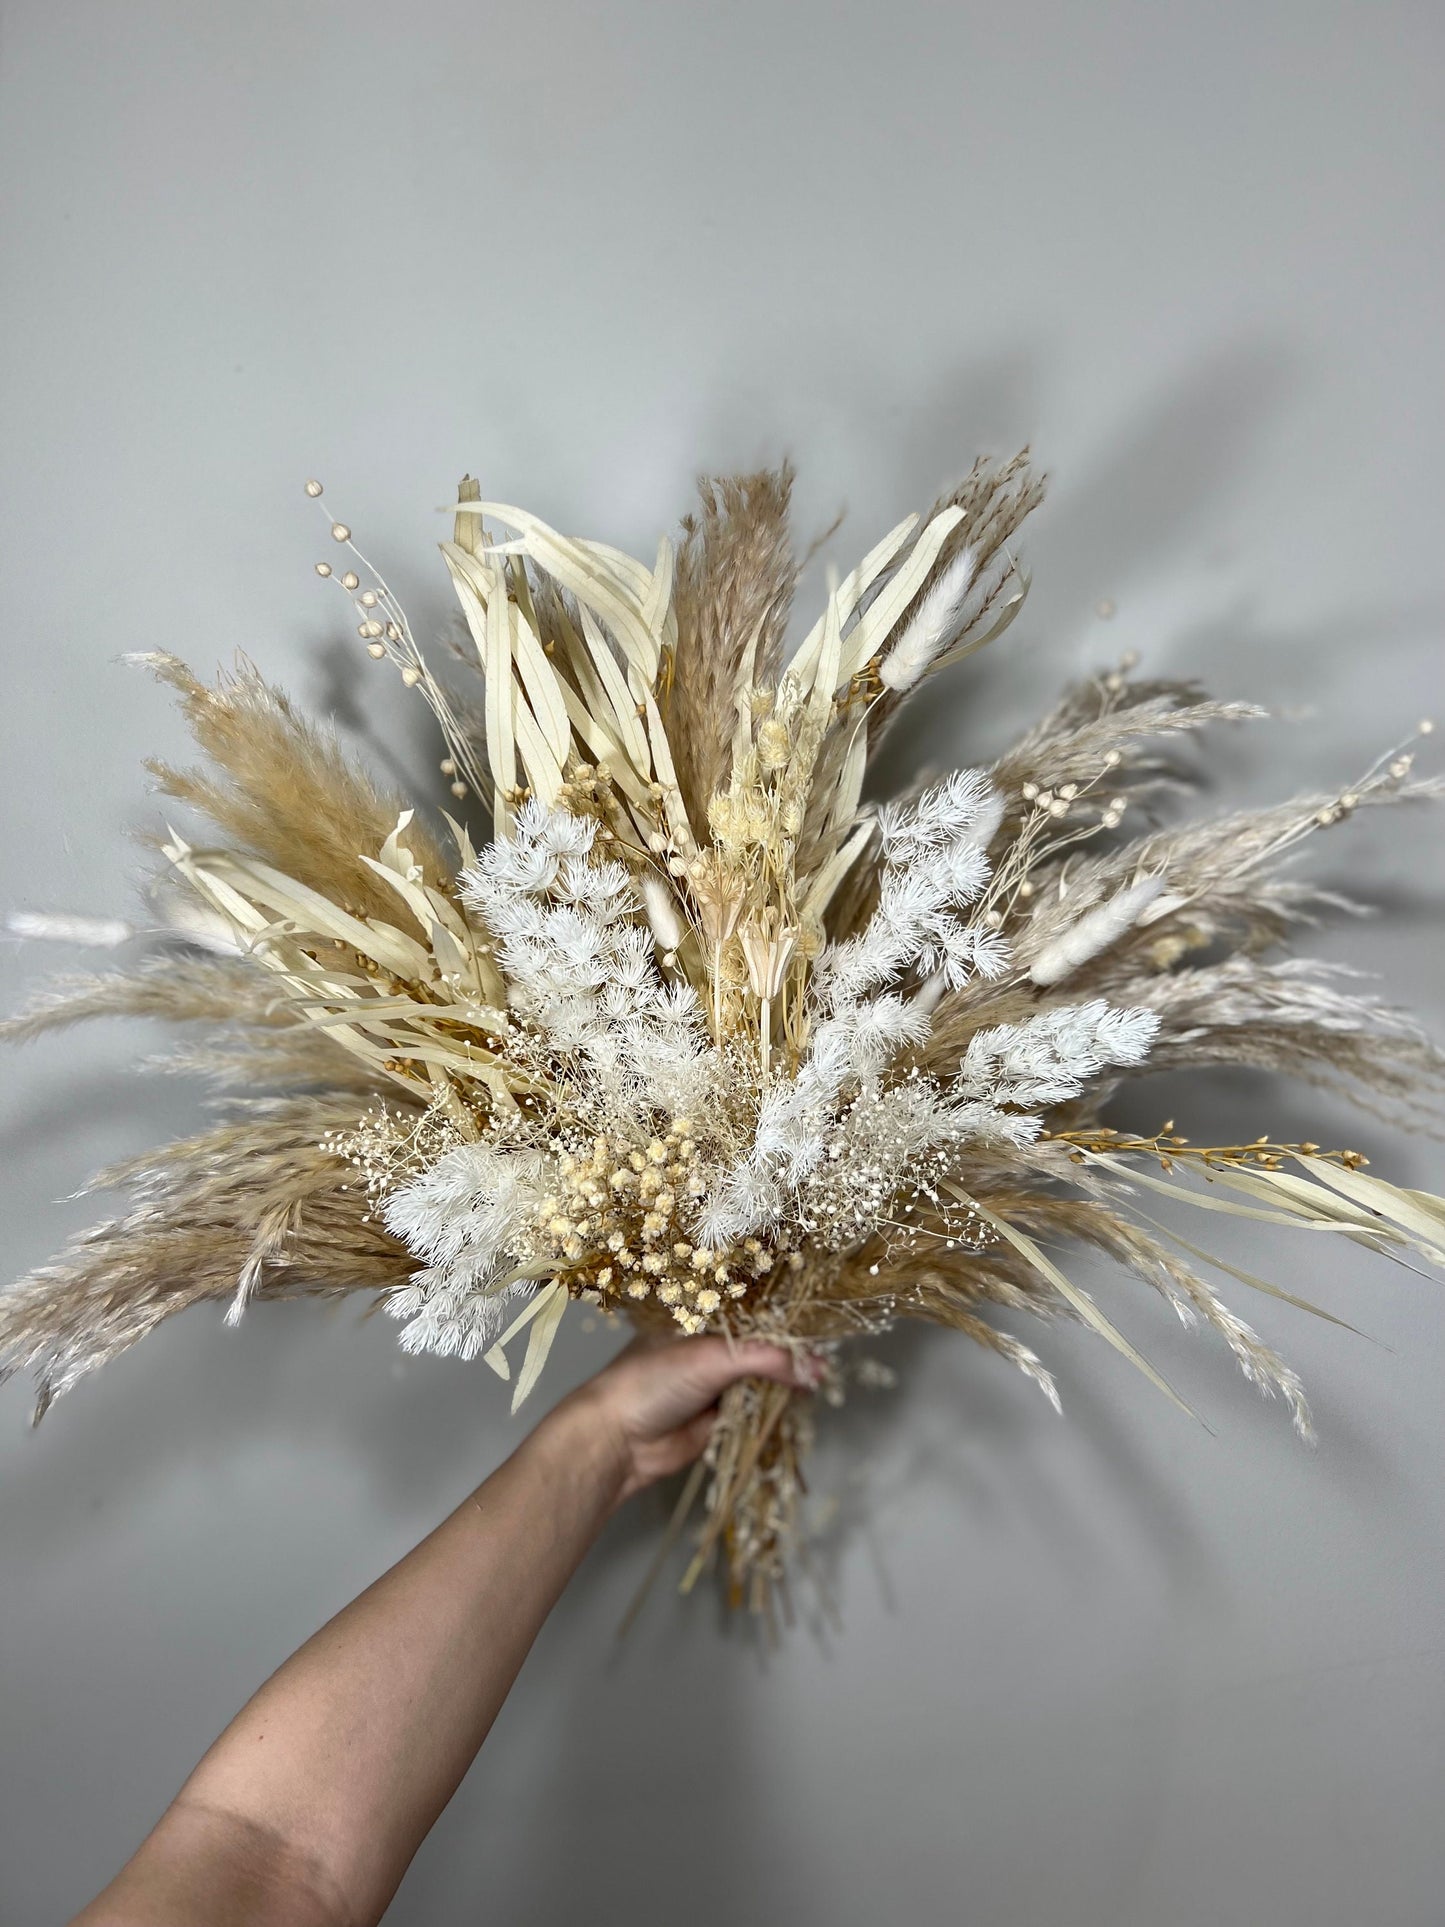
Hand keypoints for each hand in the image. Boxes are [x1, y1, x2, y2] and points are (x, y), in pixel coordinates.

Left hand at [554, 1334, 814, 1506]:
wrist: (618, 1440)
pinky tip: (801, 1403)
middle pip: (761, 1344)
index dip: (784, 1314)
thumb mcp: (712, 1357)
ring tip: (822, 1379)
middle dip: (790, 1353)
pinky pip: (755, 1408)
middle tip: (828, 1355)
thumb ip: (766, 1359)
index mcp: (699, 1314)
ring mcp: (715, 1380)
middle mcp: (709, 1344)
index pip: (752, 1307)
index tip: (821, 1319)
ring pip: (761, 1377)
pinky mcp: (720, 1415)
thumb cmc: (652, 1381)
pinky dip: (773, 1408)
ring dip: (785, 1382)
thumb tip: (816, 1369)